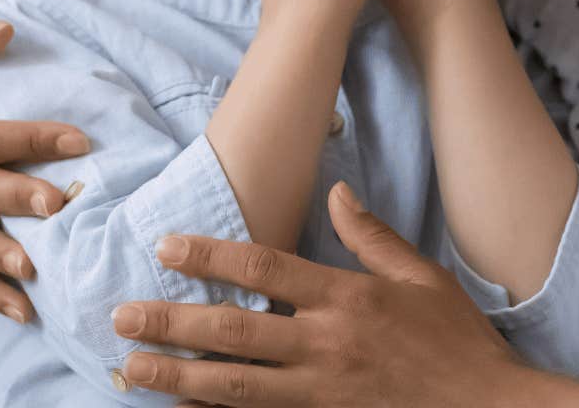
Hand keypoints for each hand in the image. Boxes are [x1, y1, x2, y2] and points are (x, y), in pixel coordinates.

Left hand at [113, 183, 572, 407]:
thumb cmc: (457, 341)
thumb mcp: (422, 277)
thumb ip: (372, 236)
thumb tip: (335, 192)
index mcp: (347, 297)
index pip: (263, 267)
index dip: (210, 255)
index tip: (166, 246)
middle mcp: (326, 344)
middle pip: (233, 329)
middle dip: (171, 321)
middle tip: (121, 315)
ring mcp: (321, 391)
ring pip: (233, 384)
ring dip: (176, 375)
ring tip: (130, 368)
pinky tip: (182, 407)